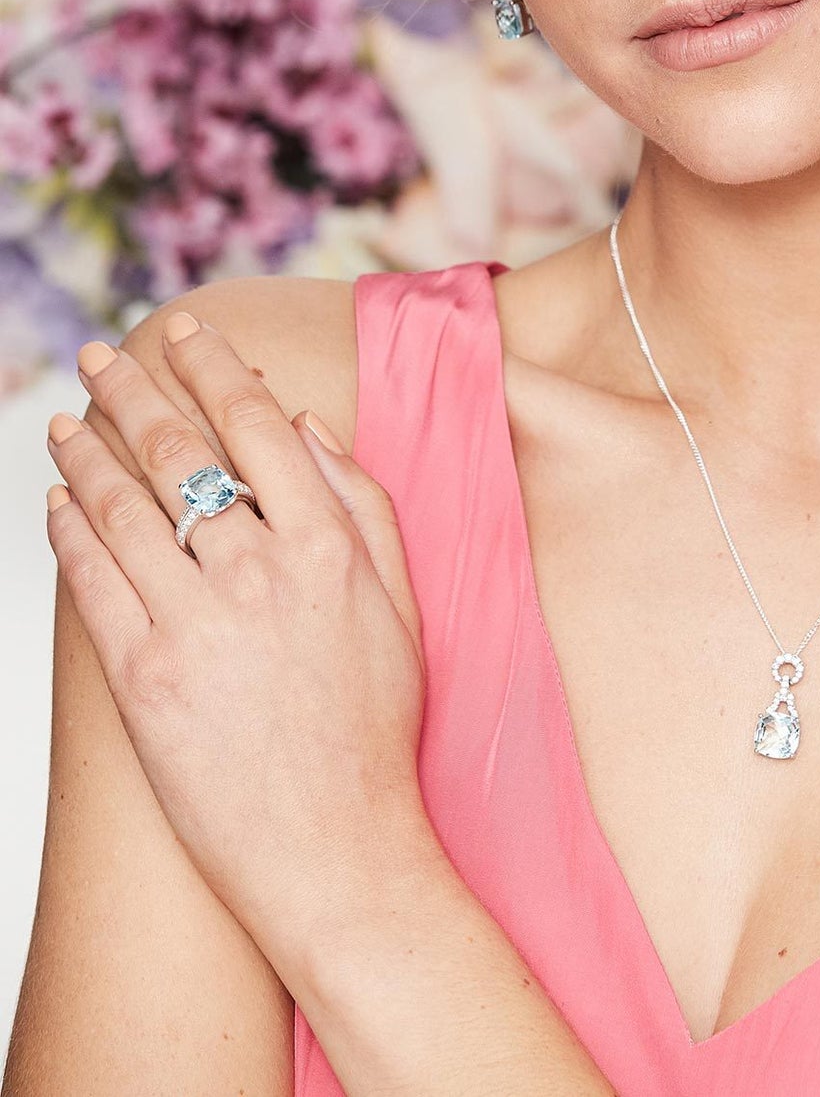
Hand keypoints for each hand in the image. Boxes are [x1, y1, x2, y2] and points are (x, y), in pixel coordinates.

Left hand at [43, 309, 429, 961]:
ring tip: (65, 419)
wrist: (336, 846)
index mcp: (328, 548)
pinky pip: (91, 579)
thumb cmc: (376, 726)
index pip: (255, 425)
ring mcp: (194, 624)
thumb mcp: (403, 607)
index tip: (188, 332)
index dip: (214, 367)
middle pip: (176, 450)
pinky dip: (67, 528)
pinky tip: (57, 500)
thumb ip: (365, 508)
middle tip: (103, 354)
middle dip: (131, 388)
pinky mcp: (141, 678)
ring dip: (84, 449)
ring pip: (120, 506)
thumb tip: (308, 429)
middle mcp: (257, 572)